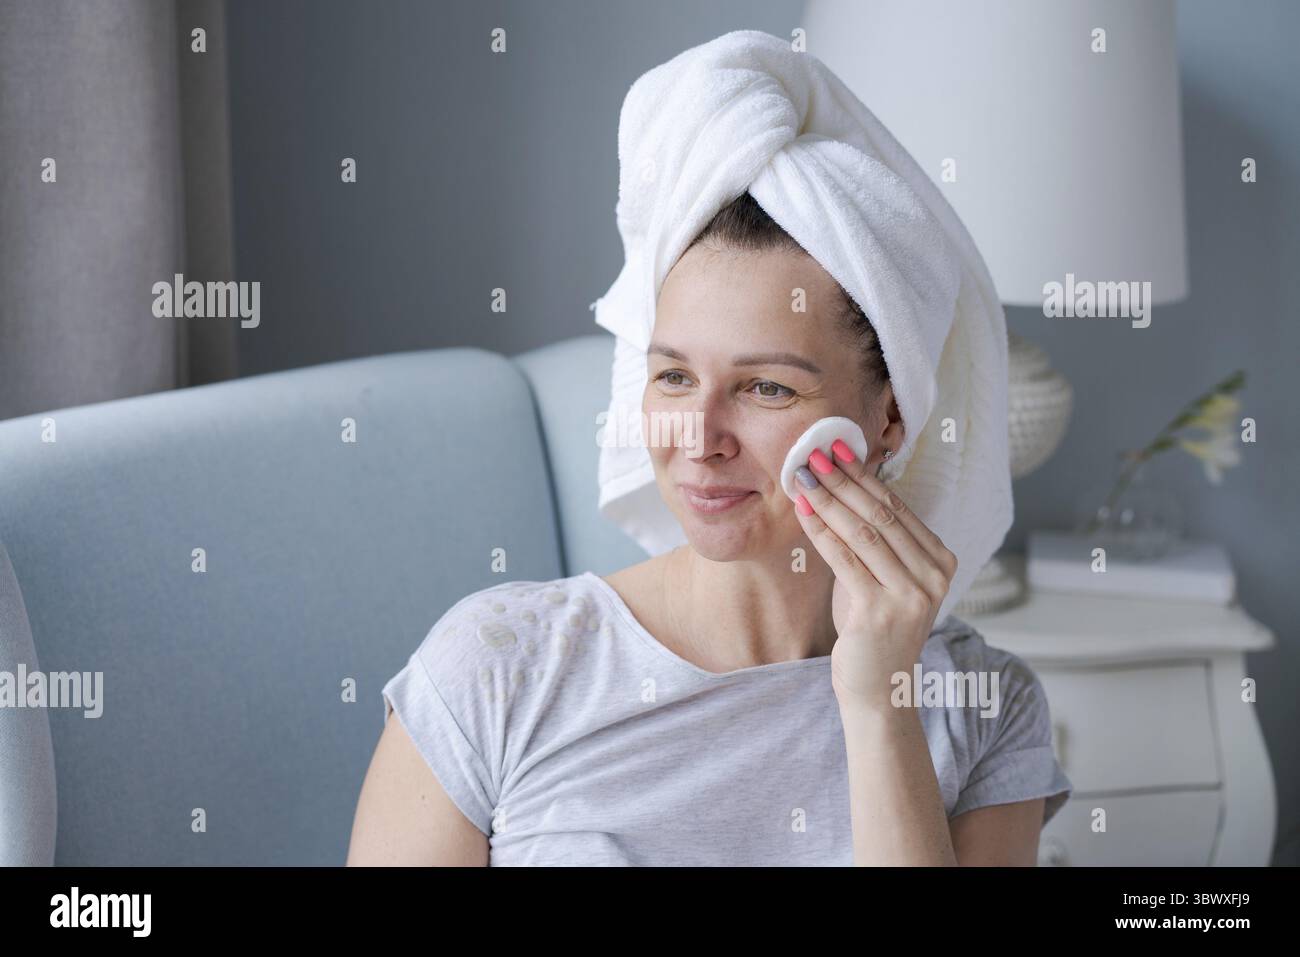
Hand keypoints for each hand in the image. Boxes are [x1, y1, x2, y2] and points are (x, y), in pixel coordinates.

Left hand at [792, 441, 957, 707]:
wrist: (880, 690)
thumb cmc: (875, 630)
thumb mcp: (884, 578)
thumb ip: (877, 540)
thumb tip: (845, 483)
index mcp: (941, 561)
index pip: (897, 507)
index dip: (864, 475)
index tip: (837, 449)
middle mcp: (934, 576)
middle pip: (880, 514)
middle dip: (843, 480)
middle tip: (814, 454)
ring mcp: (912, 595)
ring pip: (863, 532)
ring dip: (829, 500)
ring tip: (803, 477)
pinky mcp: (882, 612)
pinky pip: (845, 559)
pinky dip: (821, 531)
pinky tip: (803, 511)